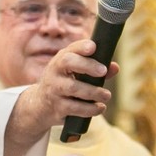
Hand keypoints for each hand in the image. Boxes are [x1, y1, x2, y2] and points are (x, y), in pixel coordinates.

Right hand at [5, 40, 118, 154]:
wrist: (41, 105)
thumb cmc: (65, 83)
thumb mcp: (76, 73)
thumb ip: (96, 69)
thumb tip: (115, 67)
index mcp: (61, 60)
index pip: (70, 49)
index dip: (82, 47)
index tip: (93, 47)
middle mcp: (54, 72)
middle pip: (68, 62)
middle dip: (87, 65)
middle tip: (103, 71)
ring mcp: (54, 89)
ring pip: (73, 87)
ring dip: (93, 92)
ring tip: (106, 95)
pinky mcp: (57, 107)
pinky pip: (74, 108)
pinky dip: (90, 109)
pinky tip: (100, 108)